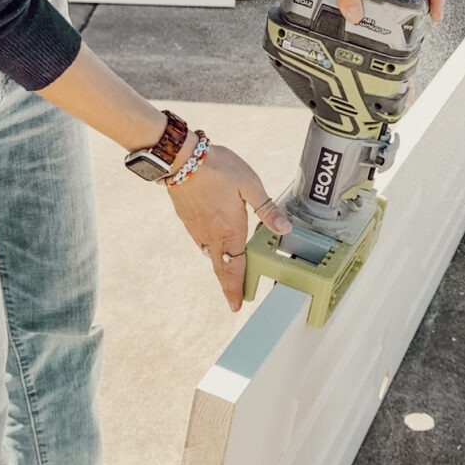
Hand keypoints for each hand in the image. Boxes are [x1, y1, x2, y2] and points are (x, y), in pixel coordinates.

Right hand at [165, 144, 291, 311]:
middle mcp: (211, 235)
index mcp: (229, 231)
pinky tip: (214, 242)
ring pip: (209, 254)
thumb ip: (267, 209)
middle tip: (233, 300)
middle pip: (220, 268)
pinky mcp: (187, 219)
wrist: (180, 158)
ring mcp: (196, 228)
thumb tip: (285, 228)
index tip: (236, 306)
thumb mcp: (249, 184)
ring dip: (219, 267)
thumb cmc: (217, 168)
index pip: (235, 268)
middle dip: (228, 286)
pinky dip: (209, 249)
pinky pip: (200, 240)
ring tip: (228, 273)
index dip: (236, 289)